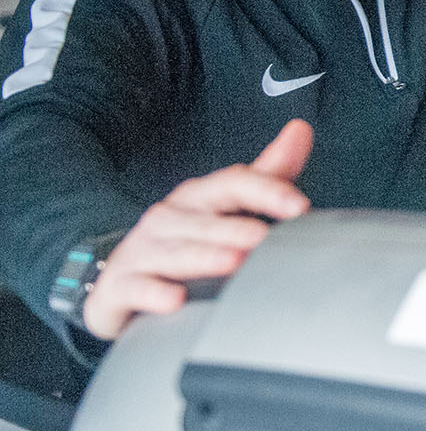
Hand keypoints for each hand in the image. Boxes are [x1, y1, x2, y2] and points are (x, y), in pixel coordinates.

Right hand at [81, 120, 312, 339]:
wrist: (120, 281)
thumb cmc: (183, 239)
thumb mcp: (223, 205)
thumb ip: (266, 175)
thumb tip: (301, 129)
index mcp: (199, 197)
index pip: (234, 184)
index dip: (267, 191)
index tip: (299, 205)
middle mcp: (169, 218)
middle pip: (206, 219)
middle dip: (234, 228)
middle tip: (262, 237)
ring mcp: (142, 251)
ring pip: (175, 252)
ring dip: (204, 256)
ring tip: (233, 261)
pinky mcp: (120, 286)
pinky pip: (136, 288)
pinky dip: (154, 294)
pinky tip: (174, 301)